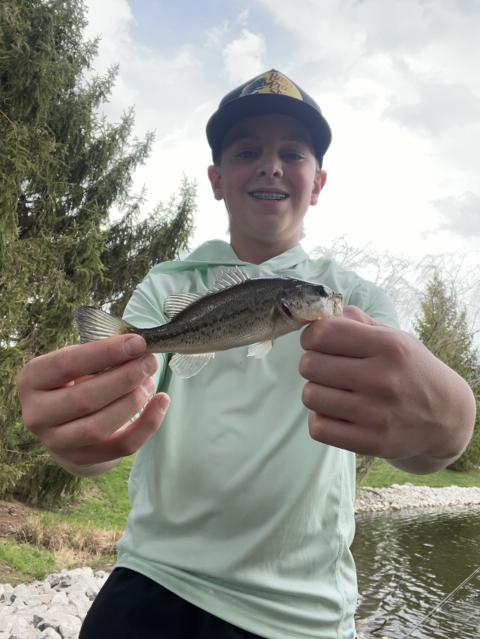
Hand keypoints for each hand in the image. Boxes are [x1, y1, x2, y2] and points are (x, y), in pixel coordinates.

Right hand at [16, 335, 169, 474]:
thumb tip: (138, 347)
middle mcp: (37, 414)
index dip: (105, 352)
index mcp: (32, 380)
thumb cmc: (76, 382)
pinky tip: (162, 401)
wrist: (66, 425)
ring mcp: (57, 443)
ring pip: (100, 427)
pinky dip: (148, 424)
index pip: (67, 364)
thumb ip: (101, 355)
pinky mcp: (84, 459)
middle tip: (150, 362)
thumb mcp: (77, 364)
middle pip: (85, 398)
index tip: (137, 343)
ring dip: (133, 401)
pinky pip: (122, 446)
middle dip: (125, 378)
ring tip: (150, 381)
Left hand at [298, 306, 475, 471]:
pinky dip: (320, 420)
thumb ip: (360, 323)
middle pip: (309, 365)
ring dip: (315, 392)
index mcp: (388, 346)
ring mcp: (376, 414)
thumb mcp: (396, 339)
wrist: (447, 419)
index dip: (311, 336)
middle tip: (325, 368)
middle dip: (311, 363)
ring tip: (331, 391)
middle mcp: (382, 379)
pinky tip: (334, 414)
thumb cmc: (412, 371)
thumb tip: (326, 313)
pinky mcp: (371, 442)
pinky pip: (319, 428)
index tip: (316, 342)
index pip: (323, 333)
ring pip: (310, 396)